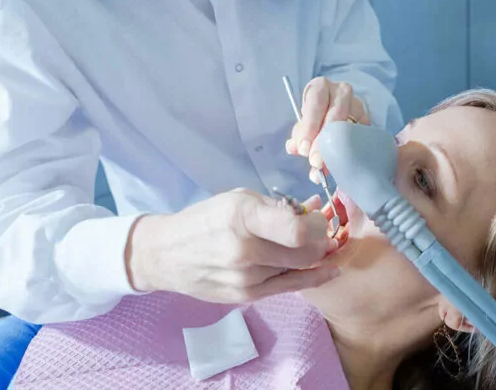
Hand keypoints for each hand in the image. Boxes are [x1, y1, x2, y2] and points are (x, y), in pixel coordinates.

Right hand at [125, 190, 339, 303]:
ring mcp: (245, 278)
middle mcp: (244, 249)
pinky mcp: (246, 296)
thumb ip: (278, 206)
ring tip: (310, 243)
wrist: (166, 254)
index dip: (316, 224)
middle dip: (320, 240)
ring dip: (312, 255)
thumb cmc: (206, 219)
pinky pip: (290, 287)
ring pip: (298, 268)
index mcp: (242, 216)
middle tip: (320, 232)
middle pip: (304, 252)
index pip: (296, 229)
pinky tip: (329, 270)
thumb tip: (316, 206)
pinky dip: (313, 278)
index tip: (317, 218)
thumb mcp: (238, 199)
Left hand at [285, 77, 368, 182]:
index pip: (315, 105)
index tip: (304, 150)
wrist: (333, 107)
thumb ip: (299, 134)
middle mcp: (341, 92)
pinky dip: (350, 150)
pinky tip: (342, 162)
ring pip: (349, 126)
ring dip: (337, 149)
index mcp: (320, 87)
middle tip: (316, 162)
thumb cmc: (315, 113)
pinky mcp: (367, 118)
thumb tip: (293, 148)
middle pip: (335, 116)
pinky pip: (360, 135)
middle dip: (323, 142)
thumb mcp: (304, 120)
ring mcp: (357, 104)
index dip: (309, 127)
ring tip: (326, 167)